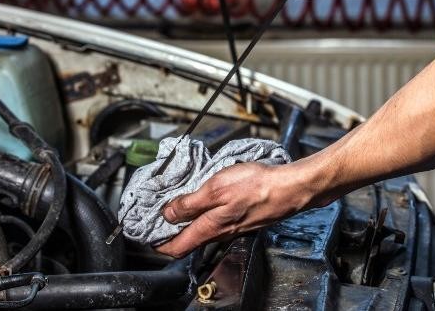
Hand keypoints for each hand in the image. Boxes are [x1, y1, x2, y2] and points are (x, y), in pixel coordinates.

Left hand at [155, 162, 314, 257]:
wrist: (289, 188)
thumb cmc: (256, 187)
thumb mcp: (215, 189)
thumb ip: (189, 203)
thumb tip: (168, 214)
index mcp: (210, 228)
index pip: (176, 247)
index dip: (157, 243)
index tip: (145, 234)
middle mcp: (220, 232)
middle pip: (188, 239)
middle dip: (170, 230)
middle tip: (156, 216)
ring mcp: (232, 226)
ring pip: (202, 230)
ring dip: (187, 220)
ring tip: (176, 204)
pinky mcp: (242, 218)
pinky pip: (216, 221)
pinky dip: (204, 213)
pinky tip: (205, 199)